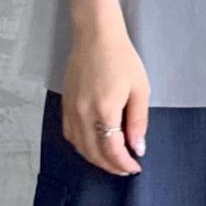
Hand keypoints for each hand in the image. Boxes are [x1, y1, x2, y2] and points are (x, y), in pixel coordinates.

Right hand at [60, 31, 148, 174]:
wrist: (96, 37)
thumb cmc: (121, 59)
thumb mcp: (140, 90)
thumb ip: (138, 122)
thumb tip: (137, 148)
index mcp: (104, 110)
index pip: (112, 150)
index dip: (124, 163)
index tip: (135, 167)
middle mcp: (83, 114)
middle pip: (94, 153)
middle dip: (111, 166)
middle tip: (125, 169)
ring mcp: (71, 110)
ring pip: (79, 146)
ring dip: (95, 159)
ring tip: (111, 161)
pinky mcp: (65, 105)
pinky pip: (70, 134)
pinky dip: (81, 146)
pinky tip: (93, 146)